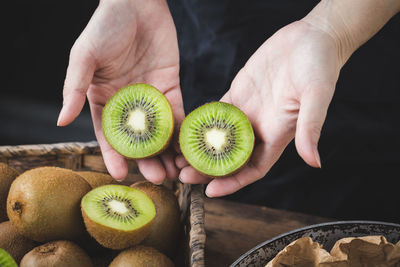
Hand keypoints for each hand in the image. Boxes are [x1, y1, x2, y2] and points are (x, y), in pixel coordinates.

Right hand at [58, 0, 183, 183]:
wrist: (138, 2)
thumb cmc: (105, 26)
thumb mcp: (85, 56)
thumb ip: (74, 87)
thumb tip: (61, 120)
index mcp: (104, 100)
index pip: (109, 135)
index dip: (113, 155)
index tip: (120, 174)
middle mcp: (128, 104)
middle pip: (138, 140)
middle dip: (147, 160)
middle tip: (158, 178)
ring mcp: (151, 98)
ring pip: (160, 132)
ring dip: (168, 152)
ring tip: (177, 171)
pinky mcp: (171, 88)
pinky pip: (178, 113)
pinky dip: (183, 131)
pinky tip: (189, 147)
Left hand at [178, 20, 343, 196]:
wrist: (312, 38)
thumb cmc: (320, 66)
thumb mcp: (317, 95)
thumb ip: (311, 127)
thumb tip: (315, 163)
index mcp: (277, 134)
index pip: (252, 168)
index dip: (233, 182)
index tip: (210, 191)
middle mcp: (259, 127)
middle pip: (229, 157)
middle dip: (206, 169)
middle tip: (181, 175)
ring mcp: (247, 111)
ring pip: (218, 137)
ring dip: (198, 148)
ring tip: (175, 155)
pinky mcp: (238, 93)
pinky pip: (215, 112)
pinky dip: (200, 122)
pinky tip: (183, 128)